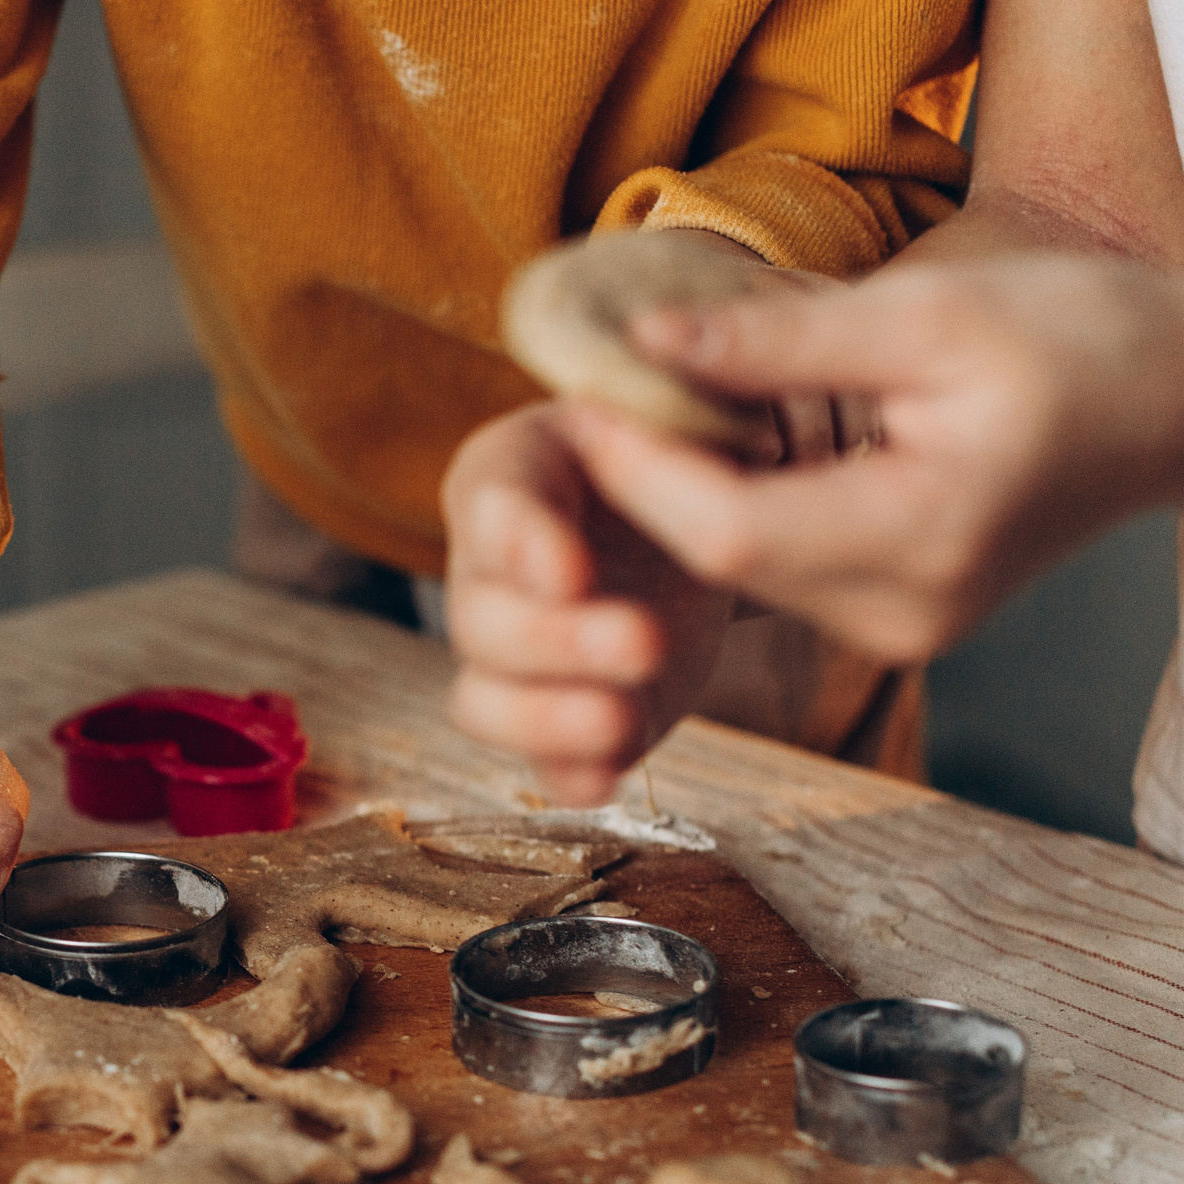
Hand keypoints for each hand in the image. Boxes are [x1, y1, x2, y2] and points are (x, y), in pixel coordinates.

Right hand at [442, 401, 734, 804]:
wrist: (705, 503)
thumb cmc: (681, 444)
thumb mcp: (675, 410)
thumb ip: (663, 424)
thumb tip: (670, 417)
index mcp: (513, 475)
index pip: (488, 504)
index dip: (519, 541)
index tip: (573, 566)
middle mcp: (493, 569)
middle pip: (478, 619)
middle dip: (554, 639)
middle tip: (641, 641)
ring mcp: (523, 650)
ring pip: (483, 698)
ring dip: (544, 717)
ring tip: (618, 717)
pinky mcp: (565, 711)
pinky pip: (536, 757)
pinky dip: (566, 770)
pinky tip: (605, 773)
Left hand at [556, 256, 1183, 664]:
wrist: (1180, 407)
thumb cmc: (1081, 342)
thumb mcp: (930, 317)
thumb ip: (780, 343)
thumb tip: (644, 341)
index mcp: (921, 537)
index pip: (726, 531)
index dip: (638, 469)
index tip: (578, 395)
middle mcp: (898, 613)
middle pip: (720, 559)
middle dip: (643, 479)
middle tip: (584, 393)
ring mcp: (895, 630)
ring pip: (738, 570)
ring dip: (679, 494)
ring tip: (634, 408)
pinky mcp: (887, 618)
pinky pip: (776, 570)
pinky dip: (729, 509)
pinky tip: (706, 446)